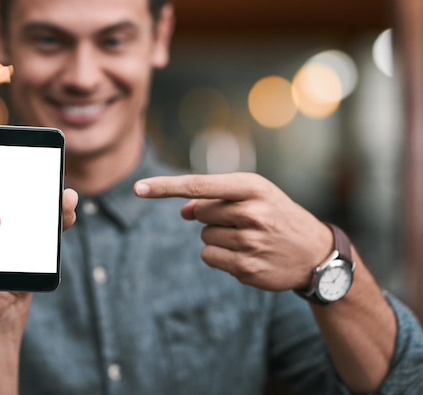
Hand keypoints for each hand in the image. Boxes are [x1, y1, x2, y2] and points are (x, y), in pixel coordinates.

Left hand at [134, 172, 331, 290]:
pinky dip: (219, 257)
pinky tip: (246, 255)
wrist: (315, 253)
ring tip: (249, 238)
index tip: (138, 188)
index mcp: (252, 187)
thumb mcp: (253, 196)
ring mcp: (250, 242)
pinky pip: (208, 257)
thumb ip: (216, 197)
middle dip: (211, 216)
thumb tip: (183, 211)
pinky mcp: (247, 268)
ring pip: (203, 237)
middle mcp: (251, 212)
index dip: (165, 186)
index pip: (198, 185)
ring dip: (217, 238)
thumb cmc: (276, 215)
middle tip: (242, 221)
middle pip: (199, 213)